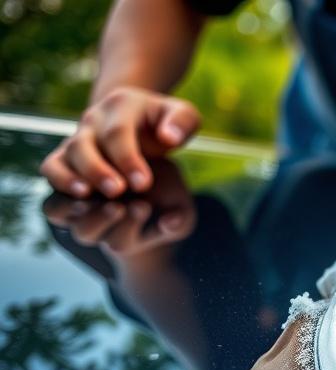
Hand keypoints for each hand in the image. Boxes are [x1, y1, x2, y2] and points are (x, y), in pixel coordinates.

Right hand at [40, 87, 199, 198]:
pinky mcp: (68, 155)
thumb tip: (169, 138)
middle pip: (84, 144)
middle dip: (98, 169)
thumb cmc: (165, 122)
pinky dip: (60, 181)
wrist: (138, 117)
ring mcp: (78, 137)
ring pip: (66, 156)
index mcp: (121, 105)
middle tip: (117, 191)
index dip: (128, 158)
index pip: (118, 132)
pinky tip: (77, 199)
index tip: (143, 183)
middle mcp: (94, 120)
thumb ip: (183, 122)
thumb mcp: (183, 115)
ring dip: (74, 178)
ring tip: (88, 196)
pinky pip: (52, 166)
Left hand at [43, 158, 195, 259]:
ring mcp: (74, 207)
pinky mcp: (62, 184)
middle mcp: (94, 227)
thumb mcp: (181, 208)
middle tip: (118, 201)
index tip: (143, 205)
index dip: (128, 227)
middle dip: (101, 218)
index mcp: (123, 238)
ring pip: (60, 213)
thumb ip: (180, 218)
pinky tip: (81, 171)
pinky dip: (62, 185)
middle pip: (86, 234)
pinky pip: (53, 193)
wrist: (148, 169)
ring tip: (90, 189)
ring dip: (77, 204)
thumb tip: (170, 223)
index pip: (120, 243)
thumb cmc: (166, 196)